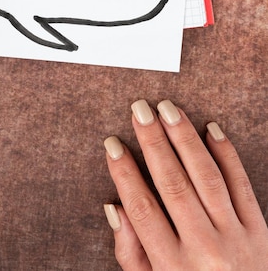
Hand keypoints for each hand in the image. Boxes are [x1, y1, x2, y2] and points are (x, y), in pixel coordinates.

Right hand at [104, 99, 267, 269]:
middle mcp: (204, 249)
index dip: (124, 173)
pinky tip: (211, 129)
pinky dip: (227, 155)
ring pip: (206, 177)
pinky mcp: (260, 231)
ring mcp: (235, 238)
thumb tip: (113, 207)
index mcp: (171, 266)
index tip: (112, 144)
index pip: (142, 208)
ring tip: (169, 110)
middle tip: (139, 110)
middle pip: (172, 184)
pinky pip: (241, 185)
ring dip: (185, 139)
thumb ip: (131, 253)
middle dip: (153, 142)